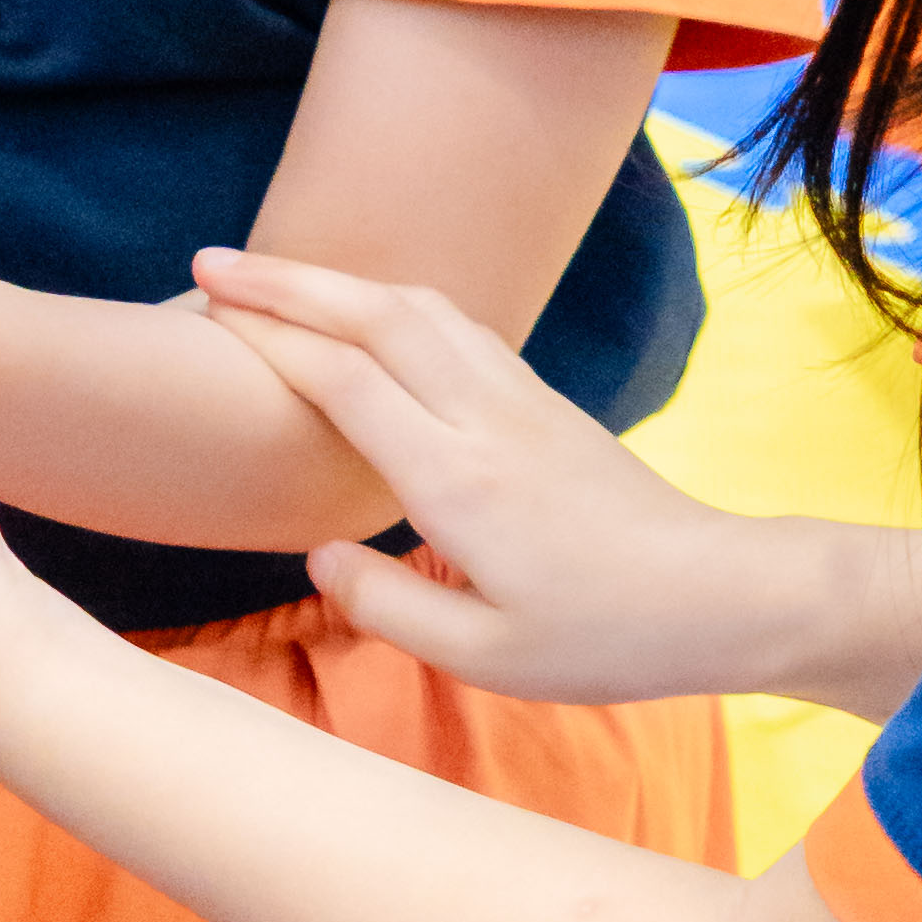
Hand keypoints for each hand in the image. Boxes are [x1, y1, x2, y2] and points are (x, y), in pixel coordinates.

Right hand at [196, 252, 921, 719]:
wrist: (715, 595)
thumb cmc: (601, 637)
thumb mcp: (484, 656)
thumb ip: (387, 606)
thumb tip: (321, 551)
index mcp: (457, 478)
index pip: (346, 382)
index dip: (270, 342)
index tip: (205, 319)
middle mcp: (484, 417)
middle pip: (374, 315)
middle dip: (286, 282)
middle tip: (206, 265)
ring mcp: (519, 399)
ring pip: (419, 306)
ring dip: (338, 282)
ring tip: (271, 277)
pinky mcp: (542, 401)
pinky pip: (454, 324)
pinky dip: (391, 301)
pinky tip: (369, 311)